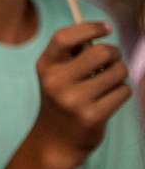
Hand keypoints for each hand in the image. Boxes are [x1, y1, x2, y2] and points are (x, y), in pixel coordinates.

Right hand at [30, 23, 129, 168]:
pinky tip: (109, 100)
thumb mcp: (56, 75)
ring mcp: (73, 100)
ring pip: (117, 72)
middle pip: (100, 52)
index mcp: (45, 67)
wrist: (55, 140)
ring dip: (120, 75)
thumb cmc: (62, 100)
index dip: (89, 27)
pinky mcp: (91, 116)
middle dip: (114, 53)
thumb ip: (73, 54)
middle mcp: (56, 82)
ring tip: (109, 83)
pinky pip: (122, 92)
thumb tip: (101, 32)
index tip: (107, 27)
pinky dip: (122, 92)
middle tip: (113, 59)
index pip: (64, 37)